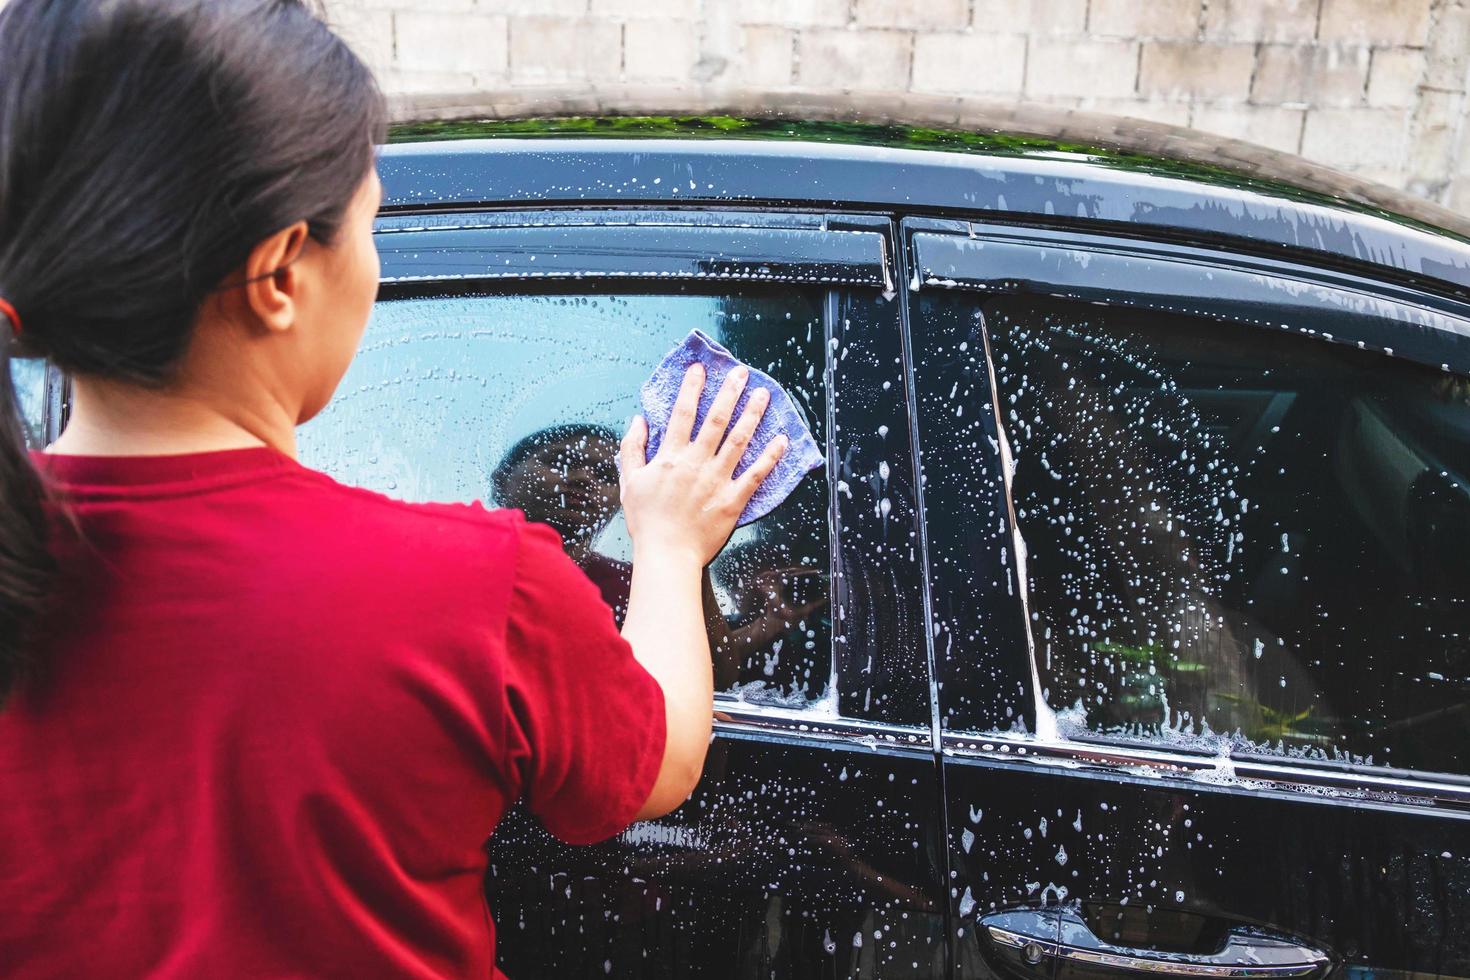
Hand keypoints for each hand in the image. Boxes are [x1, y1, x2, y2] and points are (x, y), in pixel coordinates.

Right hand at [619, 363, 787, 567]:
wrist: (667, 553)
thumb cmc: (647, 521)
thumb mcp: (630, 481)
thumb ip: (633, 448)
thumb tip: (638, 421)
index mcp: (671, 456)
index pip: (683, 414)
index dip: (692, 389)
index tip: (699, 370)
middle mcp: (696, 462)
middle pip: (716, 420)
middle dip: (729, 393)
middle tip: (741, 373)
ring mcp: (717, 479)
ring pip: (739, 440)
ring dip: (752, 415)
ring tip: (764, 395)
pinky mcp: (733, 499)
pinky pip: (756, 474)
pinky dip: (770, 456)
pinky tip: (781, 440)